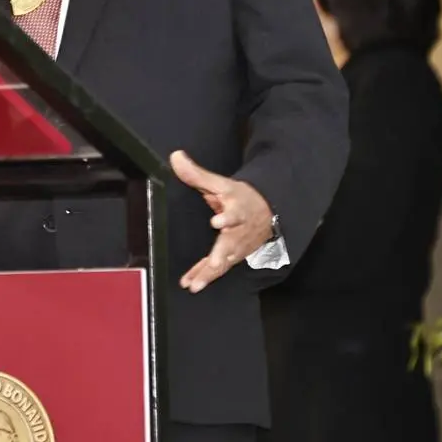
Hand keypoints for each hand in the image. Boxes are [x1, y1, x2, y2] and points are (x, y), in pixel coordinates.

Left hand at [172, 150, 273, 292]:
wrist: (266, 212)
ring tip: (196, 284)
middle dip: (221, 254)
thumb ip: (197, 174)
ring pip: (225, 261)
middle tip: (213, 263)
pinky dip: (205, 277)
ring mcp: (238, 246)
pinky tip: (191, 284)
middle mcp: (239, 230)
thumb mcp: (220, 184)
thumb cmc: (239, 197)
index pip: (234, 213)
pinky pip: (219, 269)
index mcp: (238, 209)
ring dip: (210, 273)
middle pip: (231, 243)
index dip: (227, 218)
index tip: (217, 221)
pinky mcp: (234, 256)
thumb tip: (175, 157)